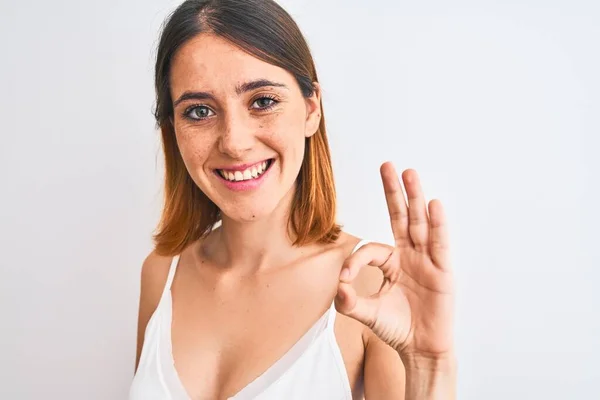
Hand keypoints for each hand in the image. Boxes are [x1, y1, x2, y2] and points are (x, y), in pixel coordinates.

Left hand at [335, 162, 453, 362]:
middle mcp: (410, 255)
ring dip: (415, 198)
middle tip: (388, 166)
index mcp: (391, 262)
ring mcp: (427, 260)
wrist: (421, 349)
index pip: (371, 249)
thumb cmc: (397, 329)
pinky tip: (433, 205)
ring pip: (420, 224)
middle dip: (394, 192)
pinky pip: (439, 244)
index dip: (356, 260)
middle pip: (401, 217)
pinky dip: (437, 224)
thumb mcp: (367, 314)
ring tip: (409, 173)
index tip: (346, 279)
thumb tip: (338, 287)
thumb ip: (350, 302)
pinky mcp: (442, 270)